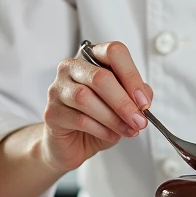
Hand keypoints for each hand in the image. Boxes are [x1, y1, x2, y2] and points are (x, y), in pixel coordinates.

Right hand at [42, 41, 153, 171]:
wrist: (71, 144)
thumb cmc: (98, 119)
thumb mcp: (123, 104)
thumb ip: (135, 95)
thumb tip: (144, 97)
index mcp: (92, 57)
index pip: (113, 52)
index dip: (131, 76)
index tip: (144, 101)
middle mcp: (71, 67)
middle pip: (100, 76)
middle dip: (124, 101)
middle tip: (139, 120)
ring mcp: (58, 88)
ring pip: (86, 97)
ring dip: (113, 117)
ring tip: (127, 130)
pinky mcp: (51, 112)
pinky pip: (78, 119)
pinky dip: (101, 129)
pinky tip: (111, 135)